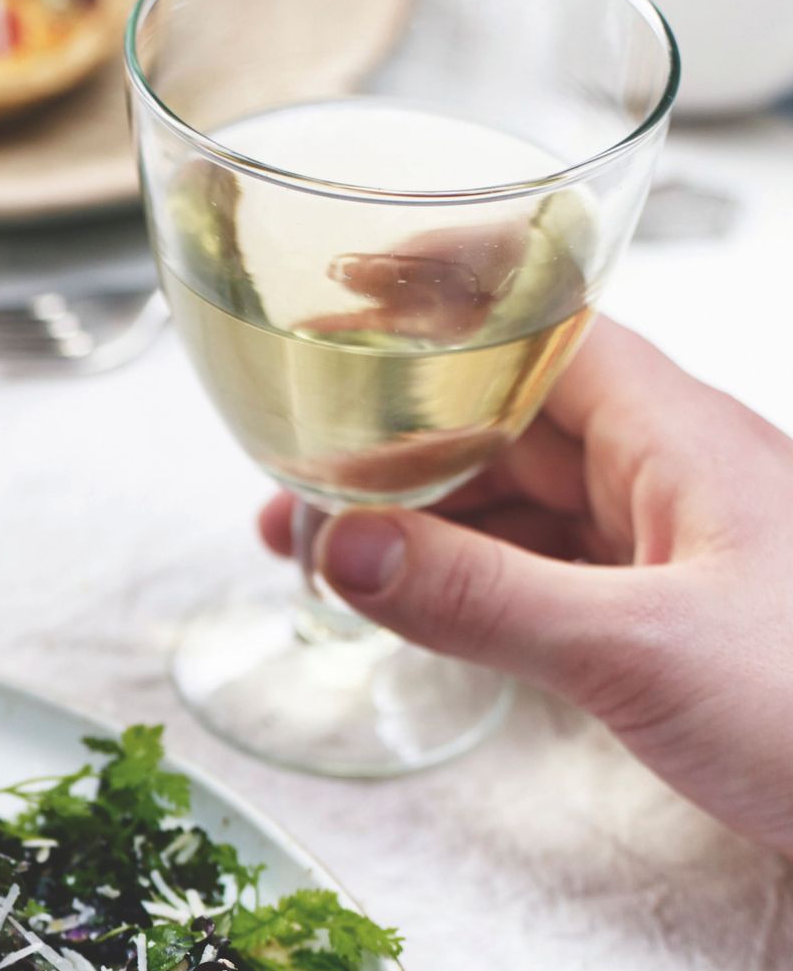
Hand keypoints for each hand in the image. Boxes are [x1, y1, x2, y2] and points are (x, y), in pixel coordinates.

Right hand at [259, 318, 792, 856]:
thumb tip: (341, 547)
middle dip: (397, 444)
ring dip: (425, 520)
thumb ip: (481, 599)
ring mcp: (676, 548)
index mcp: (681, 440)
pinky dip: (474, 581)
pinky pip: (551, 571)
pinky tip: (419, 606)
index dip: (438, 317)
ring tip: (321, 552)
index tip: (337, 323)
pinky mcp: (672, 619)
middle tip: (290, 483)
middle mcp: (677, 476)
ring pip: (527, 502)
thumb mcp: (633, 653)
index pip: (542, 329)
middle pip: (514, 420)